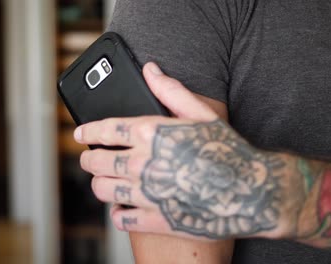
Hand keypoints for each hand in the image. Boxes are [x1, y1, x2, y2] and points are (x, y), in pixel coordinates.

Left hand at [74, 63, 287, 240]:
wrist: (252, 191)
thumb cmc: (228, 151)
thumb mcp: (202, 113)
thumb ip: (171, 91)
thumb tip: (150, 70)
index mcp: (153, 134)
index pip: (106, 130)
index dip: (87, 130)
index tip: (79, 133)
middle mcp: (145, 164)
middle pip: (98, 162)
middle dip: (89, 160)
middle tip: (90, 160)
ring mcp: (149, 194)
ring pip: (103, 190)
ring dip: (99, 184)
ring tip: (102, 182)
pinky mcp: (157, 220)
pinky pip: (122, 219)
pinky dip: (117, 213)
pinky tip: (121, 208)